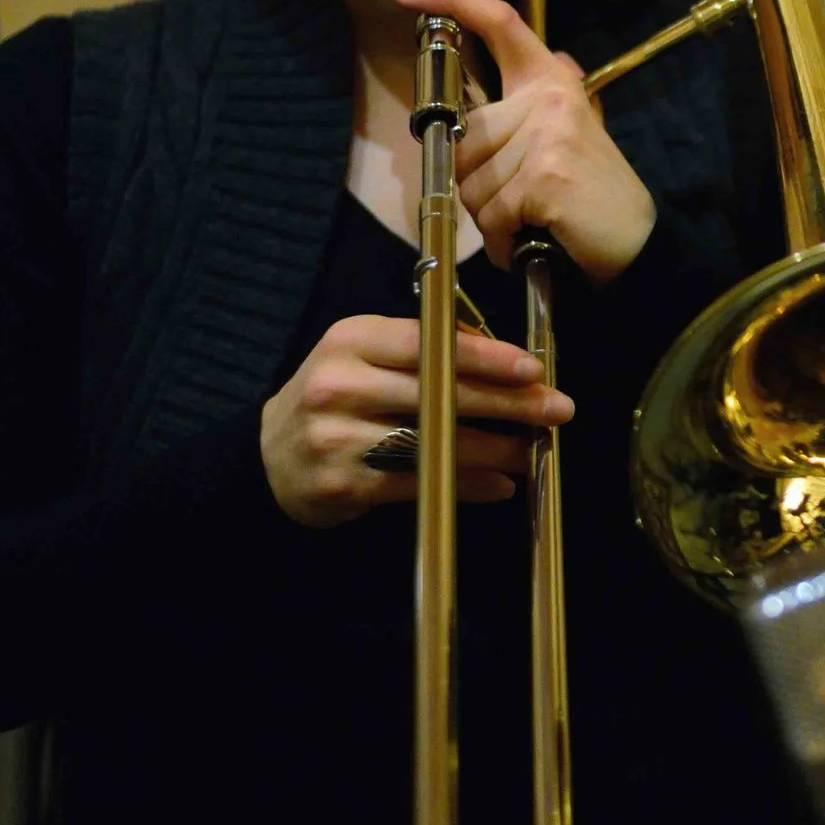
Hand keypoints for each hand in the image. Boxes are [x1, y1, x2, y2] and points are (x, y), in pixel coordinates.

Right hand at [259, 314, 573, 528]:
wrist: (269, 457)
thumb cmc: (334, 397)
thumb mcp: (364, 355)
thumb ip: (423, 347)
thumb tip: (497, 351)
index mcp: (351, 340)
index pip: (429, 342)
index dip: (486, 356)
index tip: (531, 369)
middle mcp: (340, 383)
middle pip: (439, 391)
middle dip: (507, 402)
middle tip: (555, 408)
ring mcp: (338, 435)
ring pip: (435, 441)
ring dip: (494, 449)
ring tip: (531, 451)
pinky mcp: (343, 481)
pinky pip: (420, 482)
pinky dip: (466, 484)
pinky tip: (497, 484)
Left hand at [392, 0, 656, 280]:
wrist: (638, 243)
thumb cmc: (594, 195)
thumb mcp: (576, 134)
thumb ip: (547, 104)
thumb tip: (558, 56)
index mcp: (550, 83)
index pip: (500, 24)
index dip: (453, 0)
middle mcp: (548, 99)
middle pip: (462, 136)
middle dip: (475, 182)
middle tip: (517, 203)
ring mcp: (547, 135)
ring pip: (470, 183)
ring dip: (491, 217)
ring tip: (531, 222)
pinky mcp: (544, 175)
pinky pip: (491, 214)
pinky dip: (503, 240)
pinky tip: (532, 239)